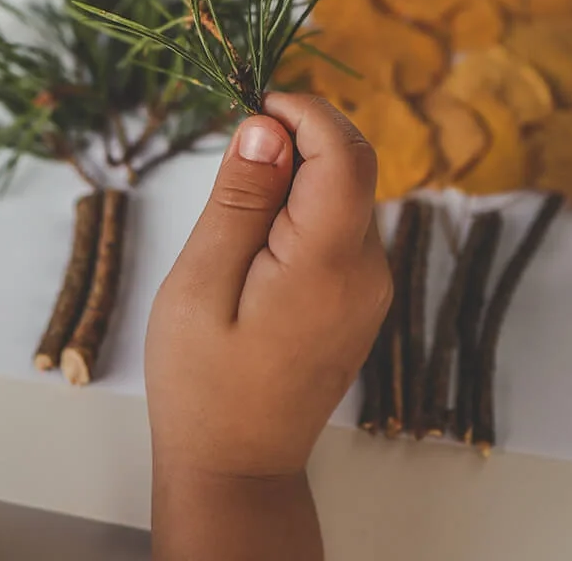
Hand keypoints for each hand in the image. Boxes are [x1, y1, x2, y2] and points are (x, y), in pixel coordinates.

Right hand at [146, 94, 391, 560]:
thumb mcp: (201, 283)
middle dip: (300, 138)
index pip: (346, 152)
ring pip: (347, 194)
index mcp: (330, 263)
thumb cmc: (204, 384)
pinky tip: (257, 239)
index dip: (305, 111)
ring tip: (236, 208)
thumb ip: (239, 200)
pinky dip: (305, 209)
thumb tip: (267, 126)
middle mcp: (368, 270)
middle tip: (235, 151)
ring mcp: (371, 287)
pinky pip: (342, 228)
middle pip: (352, 166)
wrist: (237, 465)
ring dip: (299, 175)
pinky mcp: (360, 298)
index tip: (253, 105)